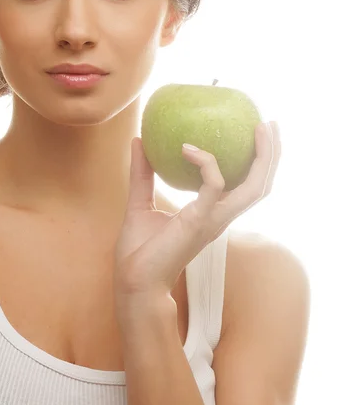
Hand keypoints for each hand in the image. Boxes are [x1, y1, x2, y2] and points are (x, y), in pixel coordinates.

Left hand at [113, 121, 280, 300]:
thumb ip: (142, 173)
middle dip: (270, 155)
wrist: (134, 281)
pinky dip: (206, 163)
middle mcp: (220, 216)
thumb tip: (138, 140)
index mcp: (210, 213)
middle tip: (269, 124)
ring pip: (253, 187)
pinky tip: (187, 148)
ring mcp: (214, 220)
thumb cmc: (139, 251)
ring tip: (261, 128)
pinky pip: (213, 186)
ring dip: (262, 157)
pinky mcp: (199, 221)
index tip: (252, 133)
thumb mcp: (140, 202)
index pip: (245, 185)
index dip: (255, 161)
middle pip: (259, 185)